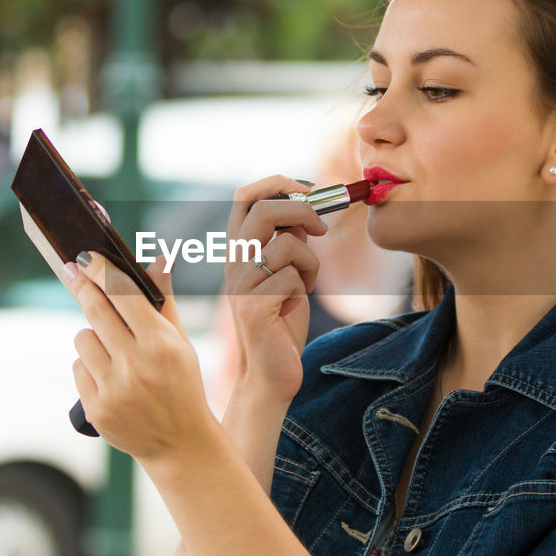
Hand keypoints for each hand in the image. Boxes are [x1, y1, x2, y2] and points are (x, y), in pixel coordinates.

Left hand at [65, 250, 214, 463]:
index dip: (101, 271)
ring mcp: (114, 388)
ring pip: (82, 339)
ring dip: (92, 337)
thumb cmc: (182, 385)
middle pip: (95, 311)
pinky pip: (78, 369)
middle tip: (72, 271)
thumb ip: (163, 301)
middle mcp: (135, 364)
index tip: (86, 257)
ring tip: (111, 349)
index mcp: (160, 343)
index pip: (122, 295)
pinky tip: (109, 377)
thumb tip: (158, 259)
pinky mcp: (97, 409)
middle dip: (83, 286)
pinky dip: (88, 367)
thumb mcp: (181, 343)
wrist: (180, 443)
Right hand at [223, 175, 327, 405]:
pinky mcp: (254, 307)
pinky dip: (305, 287)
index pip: (245, 195)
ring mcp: (240, 284)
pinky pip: (293, 277)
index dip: (279, 183)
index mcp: (239, 248)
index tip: (310, 192)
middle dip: (303, 209)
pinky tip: (293, 307)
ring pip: (287, 244)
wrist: (271, 372)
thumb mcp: (288, 271)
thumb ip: (290, 239)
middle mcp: (233, 261)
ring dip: (310, 263)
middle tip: (322, 228)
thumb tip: (307, 205)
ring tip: (303, 285)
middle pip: (264, 207)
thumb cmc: (281, 321)